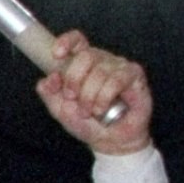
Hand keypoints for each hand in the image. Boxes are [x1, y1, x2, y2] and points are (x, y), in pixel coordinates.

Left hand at [37, 30, 152, 151]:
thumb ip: (49, 93)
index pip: (77, 40)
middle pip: (85, 56)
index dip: (66, 42)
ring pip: (100, 71)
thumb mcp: (60, 110)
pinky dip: (105, 97)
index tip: (56, 55)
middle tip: (73, 99)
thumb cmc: (88, 123)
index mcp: (83, 63)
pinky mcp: (134, 75)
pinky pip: (117, 79)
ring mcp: (119, 66)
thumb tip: (49, 78)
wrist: (110, 141)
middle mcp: (101, 61)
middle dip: (74, 80)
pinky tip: (103, 108)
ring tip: (90, 111)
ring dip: (90, 96)